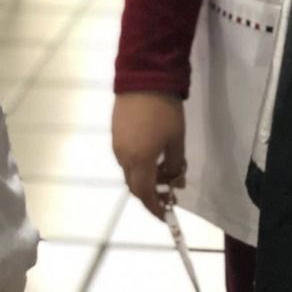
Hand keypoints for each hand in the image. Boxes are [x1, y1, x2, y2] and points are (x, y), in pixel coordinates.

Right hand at [113, 91, 186, 218]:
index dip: (155, 207)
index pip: (144, 194)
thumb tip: (173, 179)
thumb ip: (175, 164)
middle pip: (134, 185)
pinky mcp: (115, 132)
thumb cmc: (164, 110)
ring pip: (130, 171)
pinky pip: (126, 157)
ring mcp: (116, 144)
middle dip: (151, 193)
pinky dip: (139, 163)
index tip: (166, 215)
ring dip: (146, 177)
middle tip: (169, 191)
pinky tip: (154, 154)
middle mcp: (123, 156)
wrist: (143, 77)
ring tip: (167, 169)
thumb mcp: (177, 139)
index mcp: (139, 161)